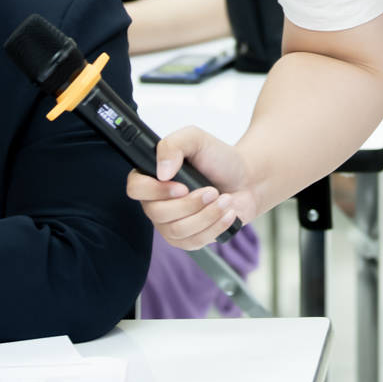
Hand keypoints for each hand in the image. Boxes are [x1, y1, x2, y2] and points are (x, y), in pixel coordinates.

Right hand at [124, 125, 254, 249]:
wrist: (247, 179)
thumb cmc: (219, 159)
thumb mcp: (196, 139)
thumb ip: (172, 145)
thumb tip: (162, 172)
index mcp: (153, 176)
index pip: (135, 188)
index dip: (156, 191)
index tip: (182, 186)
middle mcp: (157, 201)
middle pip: (157, 214)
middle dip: (191, 204)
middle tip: (212, 190)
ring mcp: (170, 223)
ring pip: (176, 231)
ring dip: (206, 215)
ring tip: (224, 200)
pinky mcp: (187, 239)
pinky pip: (193, 242)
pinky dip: (214, 228)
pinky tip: (226, 214)